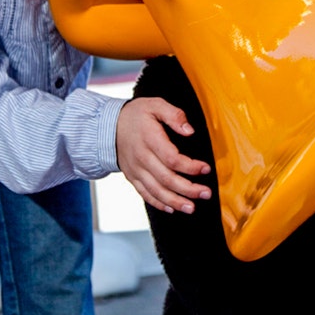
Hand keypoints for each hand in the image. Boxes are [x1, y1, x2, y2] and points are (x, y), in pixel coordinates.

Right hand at [116, 98, 211, 213]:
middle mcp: (142, 158)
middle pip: (167, 179)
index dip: (190, 166)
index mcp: (149, 139)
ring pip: (156, 191)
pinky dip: (158, 203)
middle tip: (206, 193)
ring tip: (191, 207)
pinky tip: (172, 208)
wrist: (109, 126)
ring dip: (175, 201)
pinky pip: (145, 194)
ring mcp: (136, 170)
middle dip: (188, 189)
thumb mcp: (155, 105)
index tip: (205, 169)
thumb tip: (190, 131)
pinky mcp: (132, 177)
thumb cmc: (136, 115)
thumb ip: (174, 115)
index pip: (172, 159)